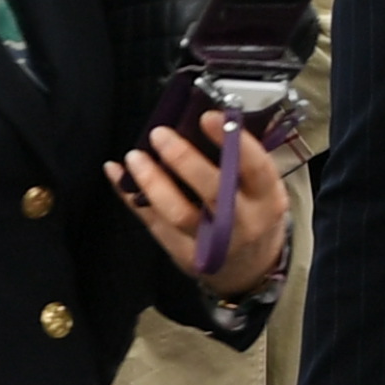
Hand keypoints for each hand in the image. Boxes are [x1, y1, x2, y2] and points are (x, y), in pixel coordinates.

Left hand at [108, 117, 288, 294]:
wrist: (250, 270)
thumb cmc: (254, 216)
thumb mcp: (264, 190)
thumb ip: (242, 161)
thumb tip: (209, 115)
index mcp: (267, 199)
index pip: (255, 168)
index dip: (233, 141)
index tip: (207, 117)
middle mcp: (242, 222)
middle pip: (213, 191)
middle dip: (184, 160)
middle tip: (160, 134)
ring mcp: (211, 243)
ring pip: (178, 213)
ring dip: (153, 182)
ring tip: (135, 157)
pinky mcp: (184, 253)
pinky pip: (153, 223)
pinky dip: (132, 198)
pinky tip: (117, 174)